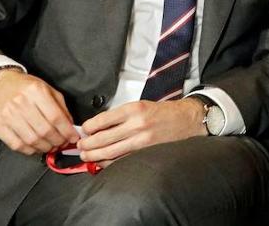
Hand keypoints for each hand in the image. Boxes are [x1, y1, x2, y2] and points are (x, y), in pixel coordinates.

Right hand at [0, 70, 78, 154]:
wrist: (1, 85)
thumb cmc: (27, 88)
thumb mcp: (49, 90)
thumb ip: (61, 108)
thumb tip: (70, 128)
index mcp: (36, 91)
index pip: (55, 117)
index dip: (66, 131)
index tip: (73, 137)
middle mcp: (20, 103)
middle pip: (44, 130)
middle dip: (57, 141)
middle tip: (62, 143)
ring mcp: (7, 115)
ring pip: (31, 140)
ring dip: (45, 147)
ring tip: (51, 146)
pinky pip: (16, 145)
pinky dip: (30, 150)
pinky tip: (36, 147)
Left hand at [78, 98, 205, 164]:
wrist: (188, 120)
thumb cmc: (164, 112)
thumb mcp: (141, 105)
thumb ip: (120, 115)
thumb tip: (97, 127)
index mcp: (133, 109)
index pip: (102, 120)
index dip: (88, 128)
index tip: (83, 131)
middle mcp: (137, 124)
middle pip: (102, 139)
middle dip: (87, 144)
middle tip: (80, 146)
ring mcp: (142, 140)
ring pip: (110, 152)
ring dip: (94, 155)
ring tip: (86, 155)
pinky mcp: (146, 152)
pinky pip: (122, 160)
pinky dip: (109, 163)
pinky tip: (102, 162)